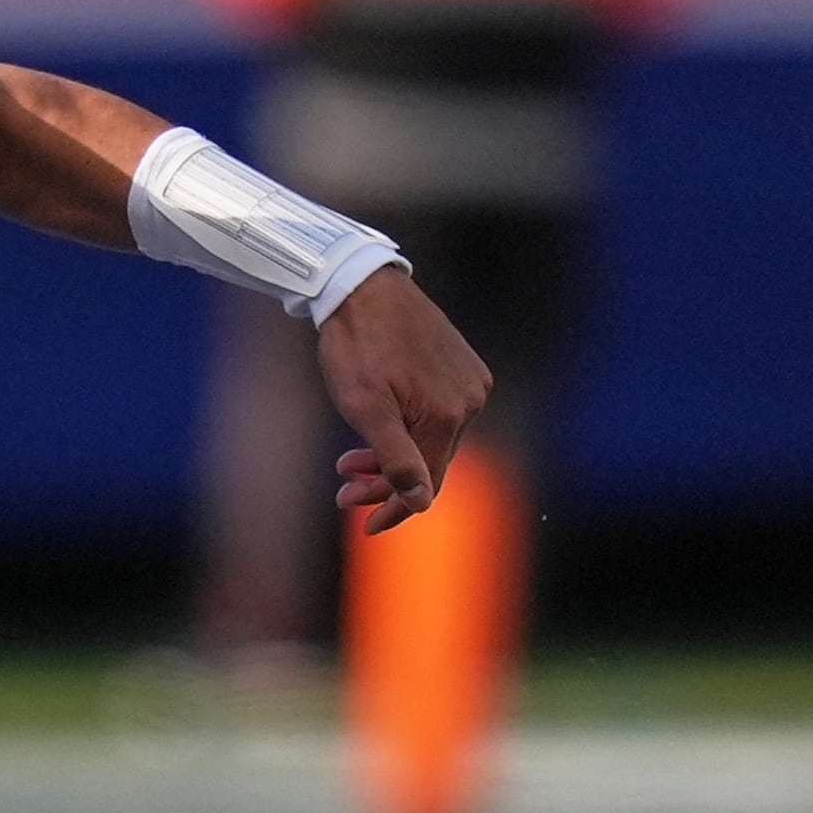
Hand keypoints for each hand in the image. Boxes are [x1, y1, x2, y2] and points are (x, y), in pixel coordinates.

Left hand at [316, 267, 493, 533]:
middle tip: (342, 487)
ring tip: (347, 460)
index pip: (427, 484)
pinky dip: (405, 428)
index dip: (394, 509)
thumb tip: (420, 502)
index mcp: (447, 415)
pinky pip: (435, 413)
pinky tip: (376, 427)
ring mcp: (468, 380)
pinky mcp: (461, 364)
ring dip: (390, 456)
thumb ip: (394, 458)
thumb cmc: (356, 345)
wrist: (362, 285)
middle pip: (428, 461)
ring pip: (430, 439)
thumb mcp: (365, 408)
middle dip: (384, 481)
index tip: (365, 526)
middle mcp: (470, 400)